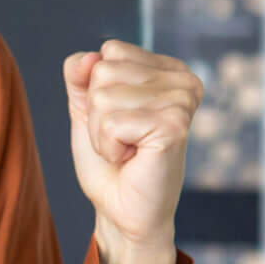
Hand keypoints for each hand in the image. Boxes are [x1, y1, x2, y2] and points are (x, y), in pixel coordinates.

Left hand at [63, 39, 202, 263]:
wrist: (124, 212)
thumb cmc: (110, 163)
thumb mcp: (87, 108)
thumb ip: (80, 75)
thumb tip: (90, 57)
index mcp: (168, 69)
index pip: (109, 51)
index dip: (97, 90)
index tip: (121, 120)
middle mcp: (183, 80)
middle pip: (104, 71)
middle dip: (98, 113)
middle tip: (123, 140)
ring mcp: (181, 101)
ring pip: (103, 96)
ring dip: (102, 133)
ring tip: (127, 151)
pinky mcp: (173, 125)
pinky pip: (110, 122)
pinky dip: (108, 147)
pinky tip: (132, 160)